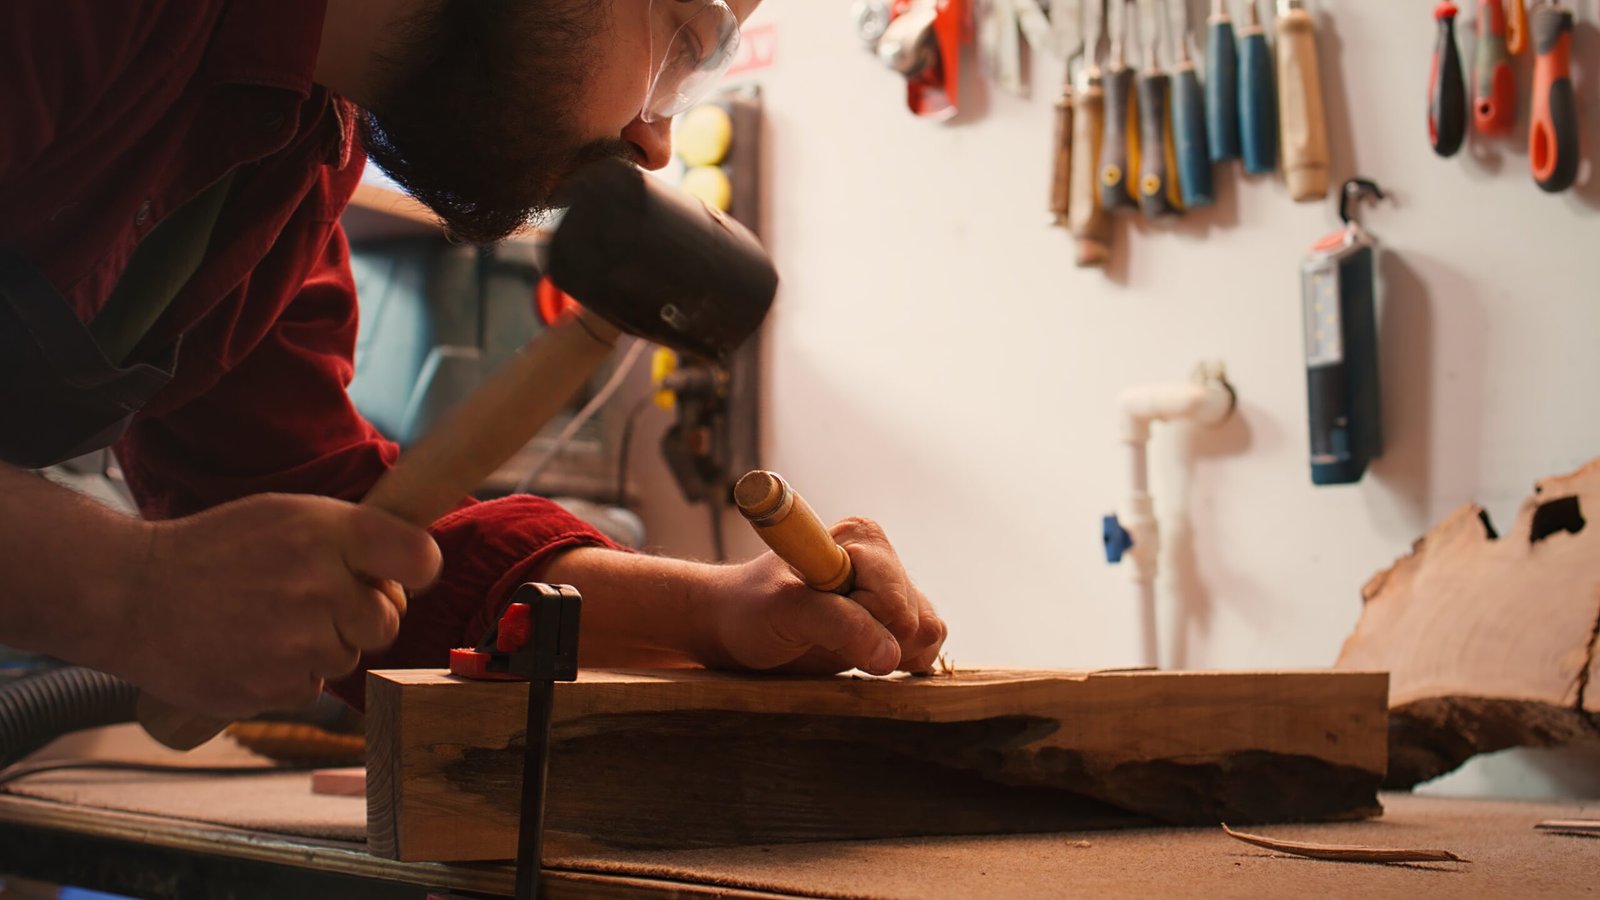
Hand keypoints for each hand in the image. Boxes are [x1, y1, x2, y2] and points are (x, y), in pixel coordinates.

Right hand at [113, 494, 440, 717]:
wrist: (131, 596)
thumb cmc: (216, 551)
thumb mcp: (286, 514)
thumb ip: (351, 535)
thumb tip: (416, 562)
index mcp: (327, 531)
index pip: (421, 558)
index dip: (416, 570)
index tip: (400, 574)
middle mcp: (319, 585)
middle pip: (388, 620)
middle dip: (362, 614)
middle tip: (317, 600)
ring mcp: (296, 641)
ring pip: (349, 656)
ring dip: (321, 646)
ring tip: (269, 621)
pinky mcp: (273, 687)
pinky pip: (311, 687)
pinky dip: (288, 675)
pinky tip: (251, 649)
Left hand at [709, 517, 946, 675]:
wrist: (735, 627)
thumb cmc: (751, 611)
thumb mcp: (784, 613)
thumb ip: (839, 625)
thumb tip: (891, 654)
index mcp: (860, 540)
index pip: (893, 599)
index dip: (862, 623)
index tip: (818, 618)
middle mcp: (882, 559)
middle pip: (915, 618)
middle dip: (873, 641)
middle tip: (824, 635)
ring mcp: (892, 590)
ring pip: (927, 633)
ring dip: (887, 654)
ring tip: (838, 644)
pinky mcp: (896, 620)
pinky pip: (927, 645)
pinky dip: (900, 661)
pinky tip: (860, 655)